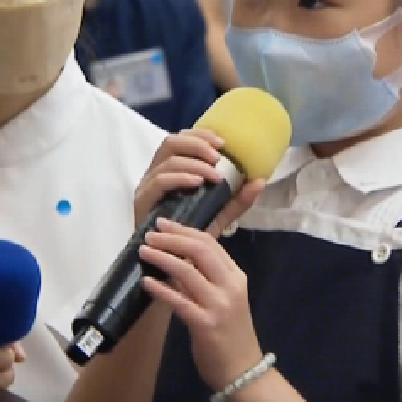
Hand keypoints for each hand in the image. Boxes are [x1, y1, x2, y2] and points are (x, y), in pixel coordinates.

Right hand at [134, 129, 263, 234]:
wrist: (170, 266)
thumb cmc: (190, 238)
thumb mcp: (218, 215)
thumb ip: (236, 200)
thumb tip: (260, 181)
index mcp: (170, 171)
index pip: (181, 140)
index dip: (200, 135)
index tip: (223, 142)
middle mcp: (156, 174)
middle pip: (171, 143)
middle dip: (197, 144)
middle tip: (218, 157)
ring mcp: (147, 187)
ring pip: (167, 159)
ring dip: (194, 162)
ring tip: (214, 175)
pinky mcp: (142, 202)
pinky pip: (159, 181)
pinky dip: (180, 177)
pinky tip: (198, 183)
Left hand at [139, 219, 263, 392]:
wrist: (243, 371)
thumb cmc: (230, 335)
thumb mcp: (224, 300)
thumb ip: (204, 279)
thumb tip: (175, 258)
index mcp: (236, 276)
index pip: (210, 243)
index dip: (184, 230)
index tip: (163, 224)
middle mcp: (230, 286)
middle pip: (200, 250)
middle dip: (172, 238)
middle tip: (150, 234)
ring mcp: (219, 305)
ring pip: (188, 271)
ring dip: (163, 257)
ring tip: (144, 251)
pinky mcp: (206, 324)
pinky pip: (179, 301)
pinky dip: (161, 289)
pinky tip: (146, 282)